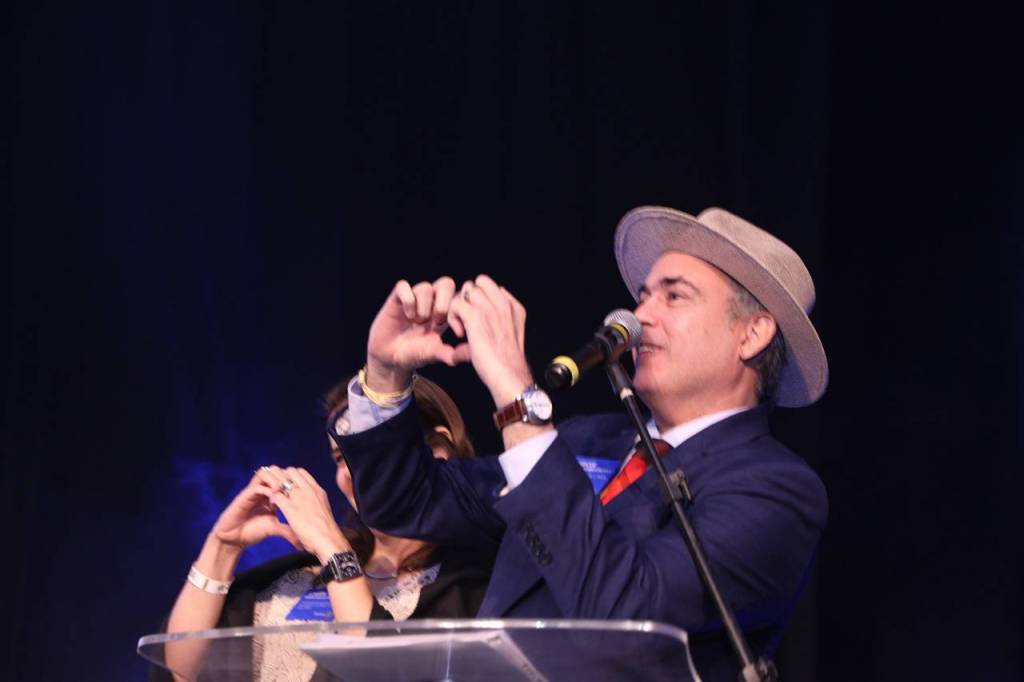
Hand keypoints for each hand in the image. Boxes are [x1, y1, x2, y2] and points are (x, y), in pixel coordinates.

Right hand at [210, 472, 302, 551]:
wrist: (233, 539)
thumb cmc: (253, 531)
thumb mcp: (275, 528)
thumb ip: (288, 529)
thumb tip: (302, 538)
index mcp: (271, 493)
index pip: (284, 478)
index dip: (294, 481)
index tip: (303, 492)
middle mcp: (262, 489)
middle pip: (276, 471)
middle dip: (286, 477)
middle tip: (294, 489)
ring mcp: (253, 491)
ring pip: (266, 473)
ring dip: (276, 480)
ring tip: (283, 492)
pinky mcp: (244, 497)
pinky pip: (256, 487)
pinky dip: (267, 490)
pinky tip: (273, 500)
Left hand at [257, 466, 350, 562]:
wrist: (327, 539)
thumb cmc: (326, 529)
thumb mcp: (323, 508)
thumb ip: (315, 501)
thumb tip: (310, 502)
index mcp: (317, 490)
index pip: (301, 472)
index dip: (291, 476)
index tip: (287, 485)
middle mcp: (308, 490)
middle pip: (290, 471)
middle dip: (281, 477)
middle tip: (278, 489)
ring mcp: (299, 498)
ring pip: (281, 480)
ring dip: (275, 486)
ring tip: (273, 496)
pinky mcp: (290, 508)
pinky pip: (276, 496)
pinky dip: (272, 498)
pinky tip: (272, 506)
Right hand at [365, 277, 469, 391]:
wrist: (390, 359)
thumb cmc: (414, 354)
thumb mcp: (435, 354)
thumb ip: (453, 354)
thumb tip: (472, 354)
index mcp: (444, 312)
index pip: (459, 296)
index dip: (460, 311)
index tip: (457, 332)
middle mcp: (430, 302)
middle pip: (446, 283)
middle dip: (443, 304)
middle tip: (437, 322)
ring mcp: (413, 299)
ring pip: (426, 287)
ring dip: (424, 306)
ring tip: (418, 322)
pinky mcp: (395, 299)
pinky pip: (403, 286)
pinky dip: (408, 300)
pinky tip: (407, 315)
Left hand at [447, 275, 533, 406]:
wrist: (509, 375)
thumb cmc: (508, 362)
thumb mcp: (511, 336)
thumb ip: (499, 323)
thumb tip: (479, 319)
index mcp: (513, 307)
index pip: (492, 287)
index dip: (481, 300)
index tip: (479, 318)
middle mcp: (503, 303)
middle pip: (478, 283)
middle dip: (469, 299)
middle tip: (467, 320)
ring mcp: (489, 308)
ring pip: (466, 291)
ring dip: (460, 308)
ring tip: (463, 327)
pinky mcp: (476, 317)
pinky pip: (456, 304)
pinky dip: (453, 318)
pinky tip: (461, 334)